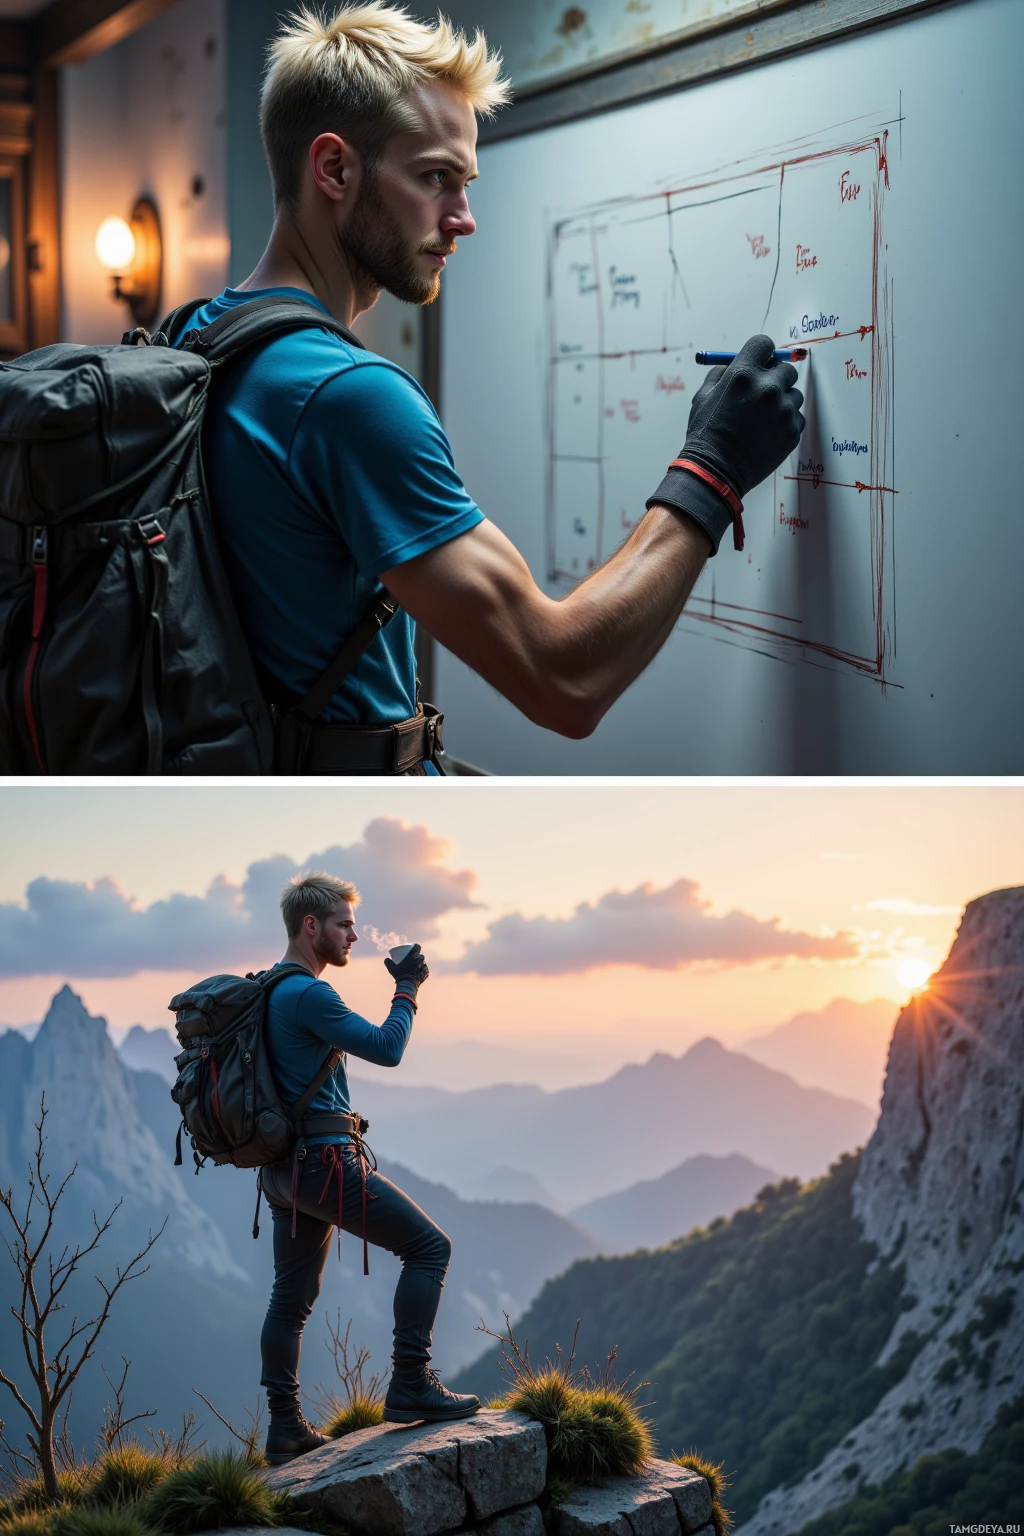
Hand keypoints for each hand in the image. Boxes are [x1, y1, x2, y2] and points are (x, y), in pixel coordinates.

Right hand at [384, 943, 428, 991]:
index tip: (412, 948)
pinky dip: (422, 970)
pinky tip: (420, 971)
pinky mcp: (426, 973)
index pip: (417, 946)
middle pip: (421, 955)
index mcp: (413, 955)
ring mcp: (424, 966)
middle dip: (418, 956)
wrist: (408, 985)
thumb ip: (388, 962)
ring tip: (416, 966)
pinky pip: (425, 970)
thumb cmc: (400, 975)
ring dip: (420, 963)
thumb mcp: (392, 969)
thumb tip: (386, 959)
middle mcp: (420, 960)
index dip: (415, 946)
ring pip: (423, 962)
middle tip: (412, 959)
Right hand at [646, 334, 804, 552]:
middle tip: (764, 392)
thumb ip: (722, 374)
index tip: (761, 362)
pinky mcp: (793, 430)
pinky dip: (786, 422)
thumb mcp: (704, 396)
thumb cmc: (707, 434)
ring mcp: (783, 410)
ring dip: (782, 401)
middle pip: (786, 368)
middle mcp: (767, 388)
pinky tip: (768, 433)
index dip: (762, 353)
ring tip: (763, 419)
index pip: (764, 344)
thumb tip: (735, 362)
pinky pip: (797, 417)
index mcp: (743, 374)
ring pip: (794, 394)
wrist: (716, 471)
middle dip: (776, 377)